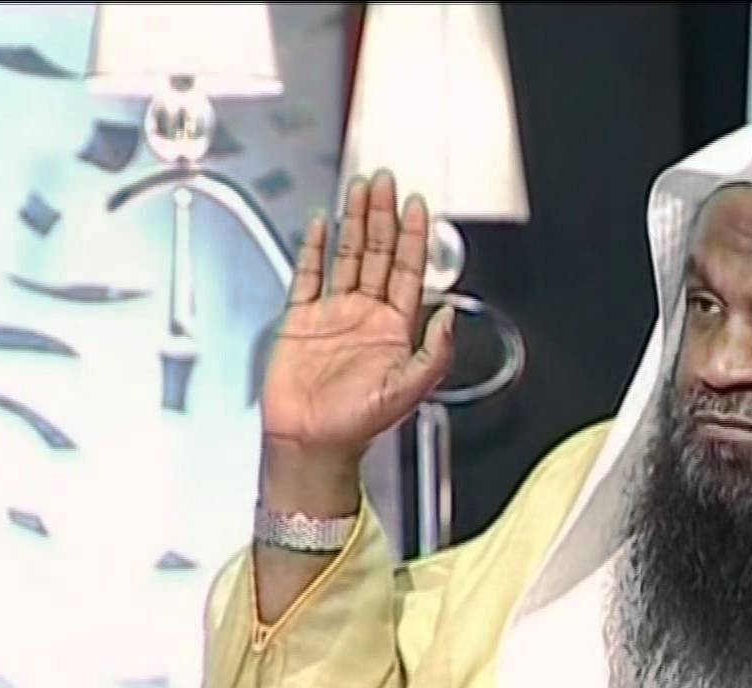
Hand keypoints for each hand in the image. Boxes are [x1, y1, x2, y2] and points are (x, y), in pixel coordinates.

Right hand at [261, 170, 454, 475]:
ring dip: (353, 222)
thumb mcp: (410, 390)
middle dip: (382, 216)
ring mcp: (334, 315)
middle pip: (377, 253)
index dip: (412, 237)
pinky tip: (320, 224)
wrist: (312, 443)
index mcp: (395, 330)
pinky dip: (313, 247)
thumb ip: (434, 353)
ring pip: (345, 256)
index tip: (417, 206)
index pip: (407, 270)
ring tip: (359, 188)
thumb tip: (450, 315)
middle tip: (385, 180)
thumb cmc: (359, 425)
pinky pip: (308, 275)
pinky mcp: (301, 320)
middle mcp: (367, 316)